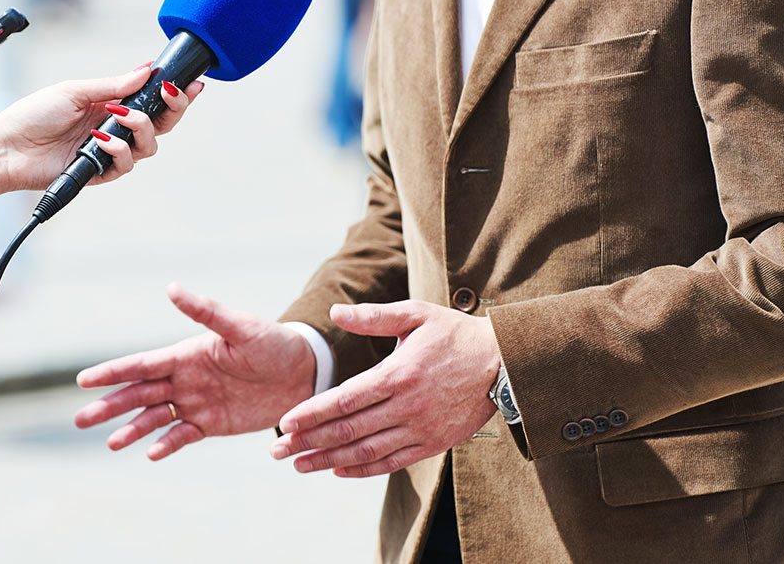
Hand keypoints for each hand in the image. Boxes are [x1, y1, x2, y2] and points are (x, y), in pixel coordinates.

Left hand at [0, 65, 203, 191]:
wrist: (7, 147)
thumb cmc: (34, 114)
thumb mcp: (76, 90)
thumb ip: (112, 85)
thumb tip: (145, 71)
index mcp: (111, 105)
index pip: (152, 100)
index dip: (174, 94)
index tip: (190, 82)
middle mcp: (115, 129)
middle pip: (160, 125)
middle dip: (173, 110)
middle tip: (169, 95)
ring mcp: (109, 152)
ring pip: (148, 147)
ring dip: (141, 128)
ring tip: (118, 117)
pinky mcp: (99, 173)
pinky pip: (124, 165)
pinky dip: (118, 150)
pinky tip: (99, 139)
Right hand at [74, 283, 314, 459]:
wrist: (304, 372)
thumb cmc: (273, 342)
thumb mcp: (241, 327)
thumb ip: (206, 311)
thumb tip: (171, 288)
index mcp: (186, 354)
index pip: (141, 365)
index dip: (112, 372)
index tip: (83, 380)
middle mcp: (185, 379)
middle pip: (139, 394)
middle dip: (110, 406)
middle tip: (80, 420)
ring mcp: (196, 402)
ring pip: (155, 418)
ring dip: (132, 429)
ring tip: (110, 443)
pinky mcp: (212, 424)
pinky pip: (183, 436)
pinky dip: (166, 444)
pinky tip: (149, 454)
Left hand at [270, 301, 500, 477]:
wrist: (506, 364)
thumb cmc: (455, 334)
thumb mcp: (416, 314)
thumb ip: (374, 316)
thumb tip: (335, 312)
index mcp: (399, 373)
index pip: (345, 399)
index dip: (312, 412)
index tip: (284, 422)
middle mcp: (407, 406)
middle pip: (348, 430)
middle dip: (308, 442)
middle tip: (277, 451)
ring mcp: (421, 429)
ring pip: (366, 451)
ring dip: (329, 460)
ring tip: (299, 464)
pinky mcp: (433, 444)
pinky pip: (391, 462)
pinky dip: (362, 469)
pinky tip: (338, 470)